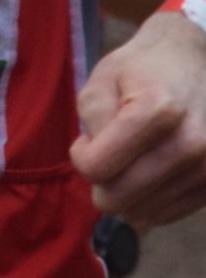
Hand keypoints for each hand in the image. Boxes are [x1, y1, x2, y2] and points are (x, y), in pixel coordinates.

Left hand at [76, 10, 205, 226]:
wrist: (197, 63)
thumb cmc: (141, 71)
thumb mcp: (100, 83)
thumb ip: (92, 124)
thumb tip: (99, 171)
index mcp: (157, 112)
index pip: (96, 169)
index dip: (82, 156)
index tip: (89, 139)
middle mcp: (192, 143)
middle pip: (118, 199)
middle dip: (103, 180)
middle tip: (112, 151)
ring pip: (142, 211)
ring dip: (130, 187)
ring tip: (140, 153)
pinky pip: (168, 214)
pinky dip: (152, 197)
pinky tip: (156, 168)